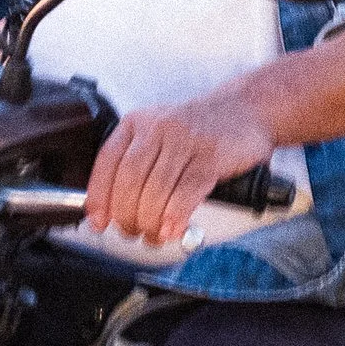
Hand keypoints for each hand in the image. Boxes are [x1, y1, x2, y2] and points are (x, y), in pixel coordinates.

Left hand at [85, 89, 279, 247]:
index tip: (98, 221)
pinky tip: (172, 229)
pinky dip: (176, 216)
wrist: (246, 109)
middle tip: (132, 232)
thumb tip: (110, 207)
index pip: (108, 162)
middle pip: (130, 181)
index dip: (99, 197)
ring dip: (151, 222)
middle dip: (127, 216)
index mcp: (138, 122)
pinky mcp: (211, 156)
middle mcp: (159, 127)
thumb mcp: (159, 134)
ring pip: (157, 190)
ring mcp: (186, 140)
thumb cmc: (198, 128)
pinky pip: (187, 192)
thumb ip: (137, 164)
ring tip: (153, 236)